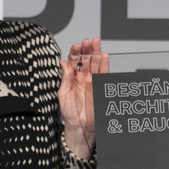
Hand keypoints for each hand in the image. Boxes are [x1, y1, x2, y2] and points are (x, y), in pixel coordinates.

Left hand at [60, 37, 106, 158]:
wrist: (80, 126)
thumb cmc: (70, 112)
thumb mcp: (63, 93)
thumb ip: (65, 78)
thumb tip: (63, 62)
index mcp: (71, 77)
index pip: (74, 61)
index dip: (75, 52)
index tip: (76, 46)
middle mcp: (82, 77)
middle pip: (86, 59)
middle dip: (86, 49)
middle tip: (87, 42)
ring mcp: (92, 81)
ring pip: (95, 63)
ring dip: (95, 53)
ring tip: (95, 43)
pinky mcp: (100, 86)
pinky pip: (103, 73)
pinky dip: (105, 64)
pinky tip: (104, 56)